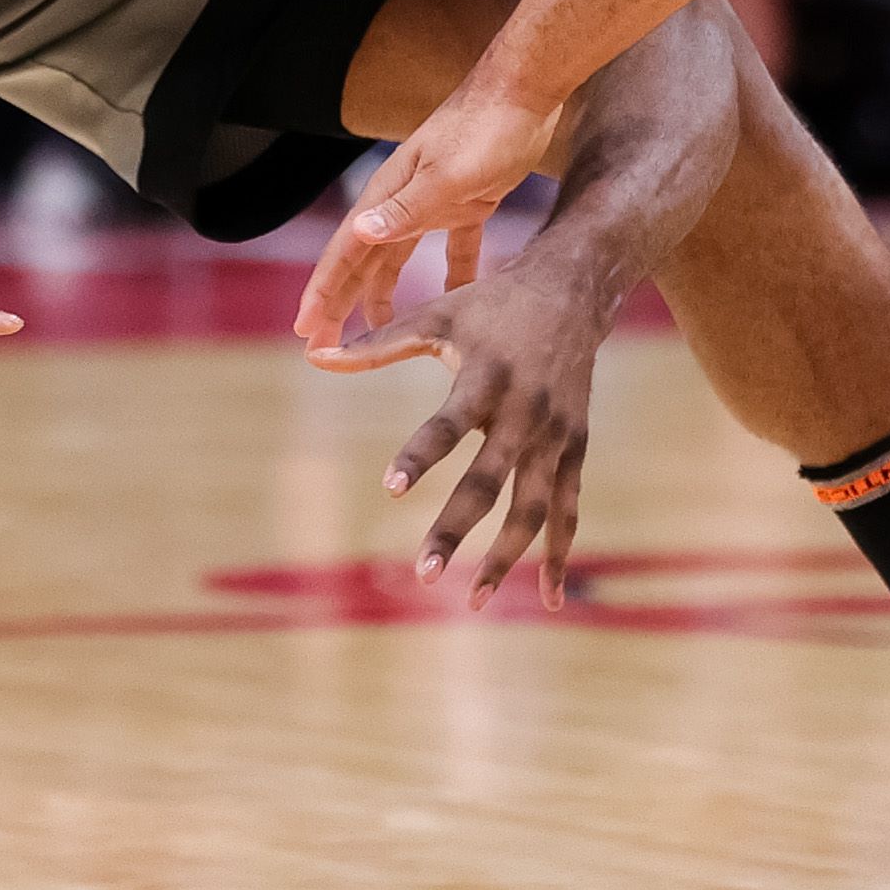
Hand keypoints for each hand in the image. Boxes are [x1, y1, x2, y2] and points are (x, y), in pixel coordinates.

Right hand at [296, 75, 558, 347]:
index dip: (324, 292)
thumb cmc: (487, 127)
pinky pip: (453, 249)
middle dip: (339, 302)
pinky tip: (453, 302)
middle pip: (363, 261)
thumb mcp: (448, 174)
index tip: (306, 331)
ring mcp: (434, 201)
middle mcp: (402, 200)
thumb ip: (407, 207)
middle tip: (321, 346)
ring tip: (372, 332)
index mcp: (389, 194)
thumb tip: (359, 233)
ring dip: (381, 294)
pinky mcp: (468, 202)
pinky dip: (450, 277)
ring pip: (397, 258)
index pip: (346, 251)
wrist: (526, 90)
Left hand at [303, 243, 610, 610]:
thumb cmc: (493, 304)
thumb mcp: (437, 314)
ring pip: (534, 508)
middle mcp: (525, 411)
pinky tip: (548, 599)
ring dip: (505, 557)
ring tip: (473, 600)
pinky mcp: (576, 447)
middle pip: (490, 481)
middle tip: (424, 574)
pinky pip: (569, 509)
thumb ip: (377, 344)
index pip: (448, 424)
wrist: (575, 289)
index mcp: (486, 377)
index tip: (390, 488)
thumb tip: (314, 354)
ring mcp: (555, 434)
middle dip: (457, 529)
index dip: (420, 455)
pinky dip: (559, 553)